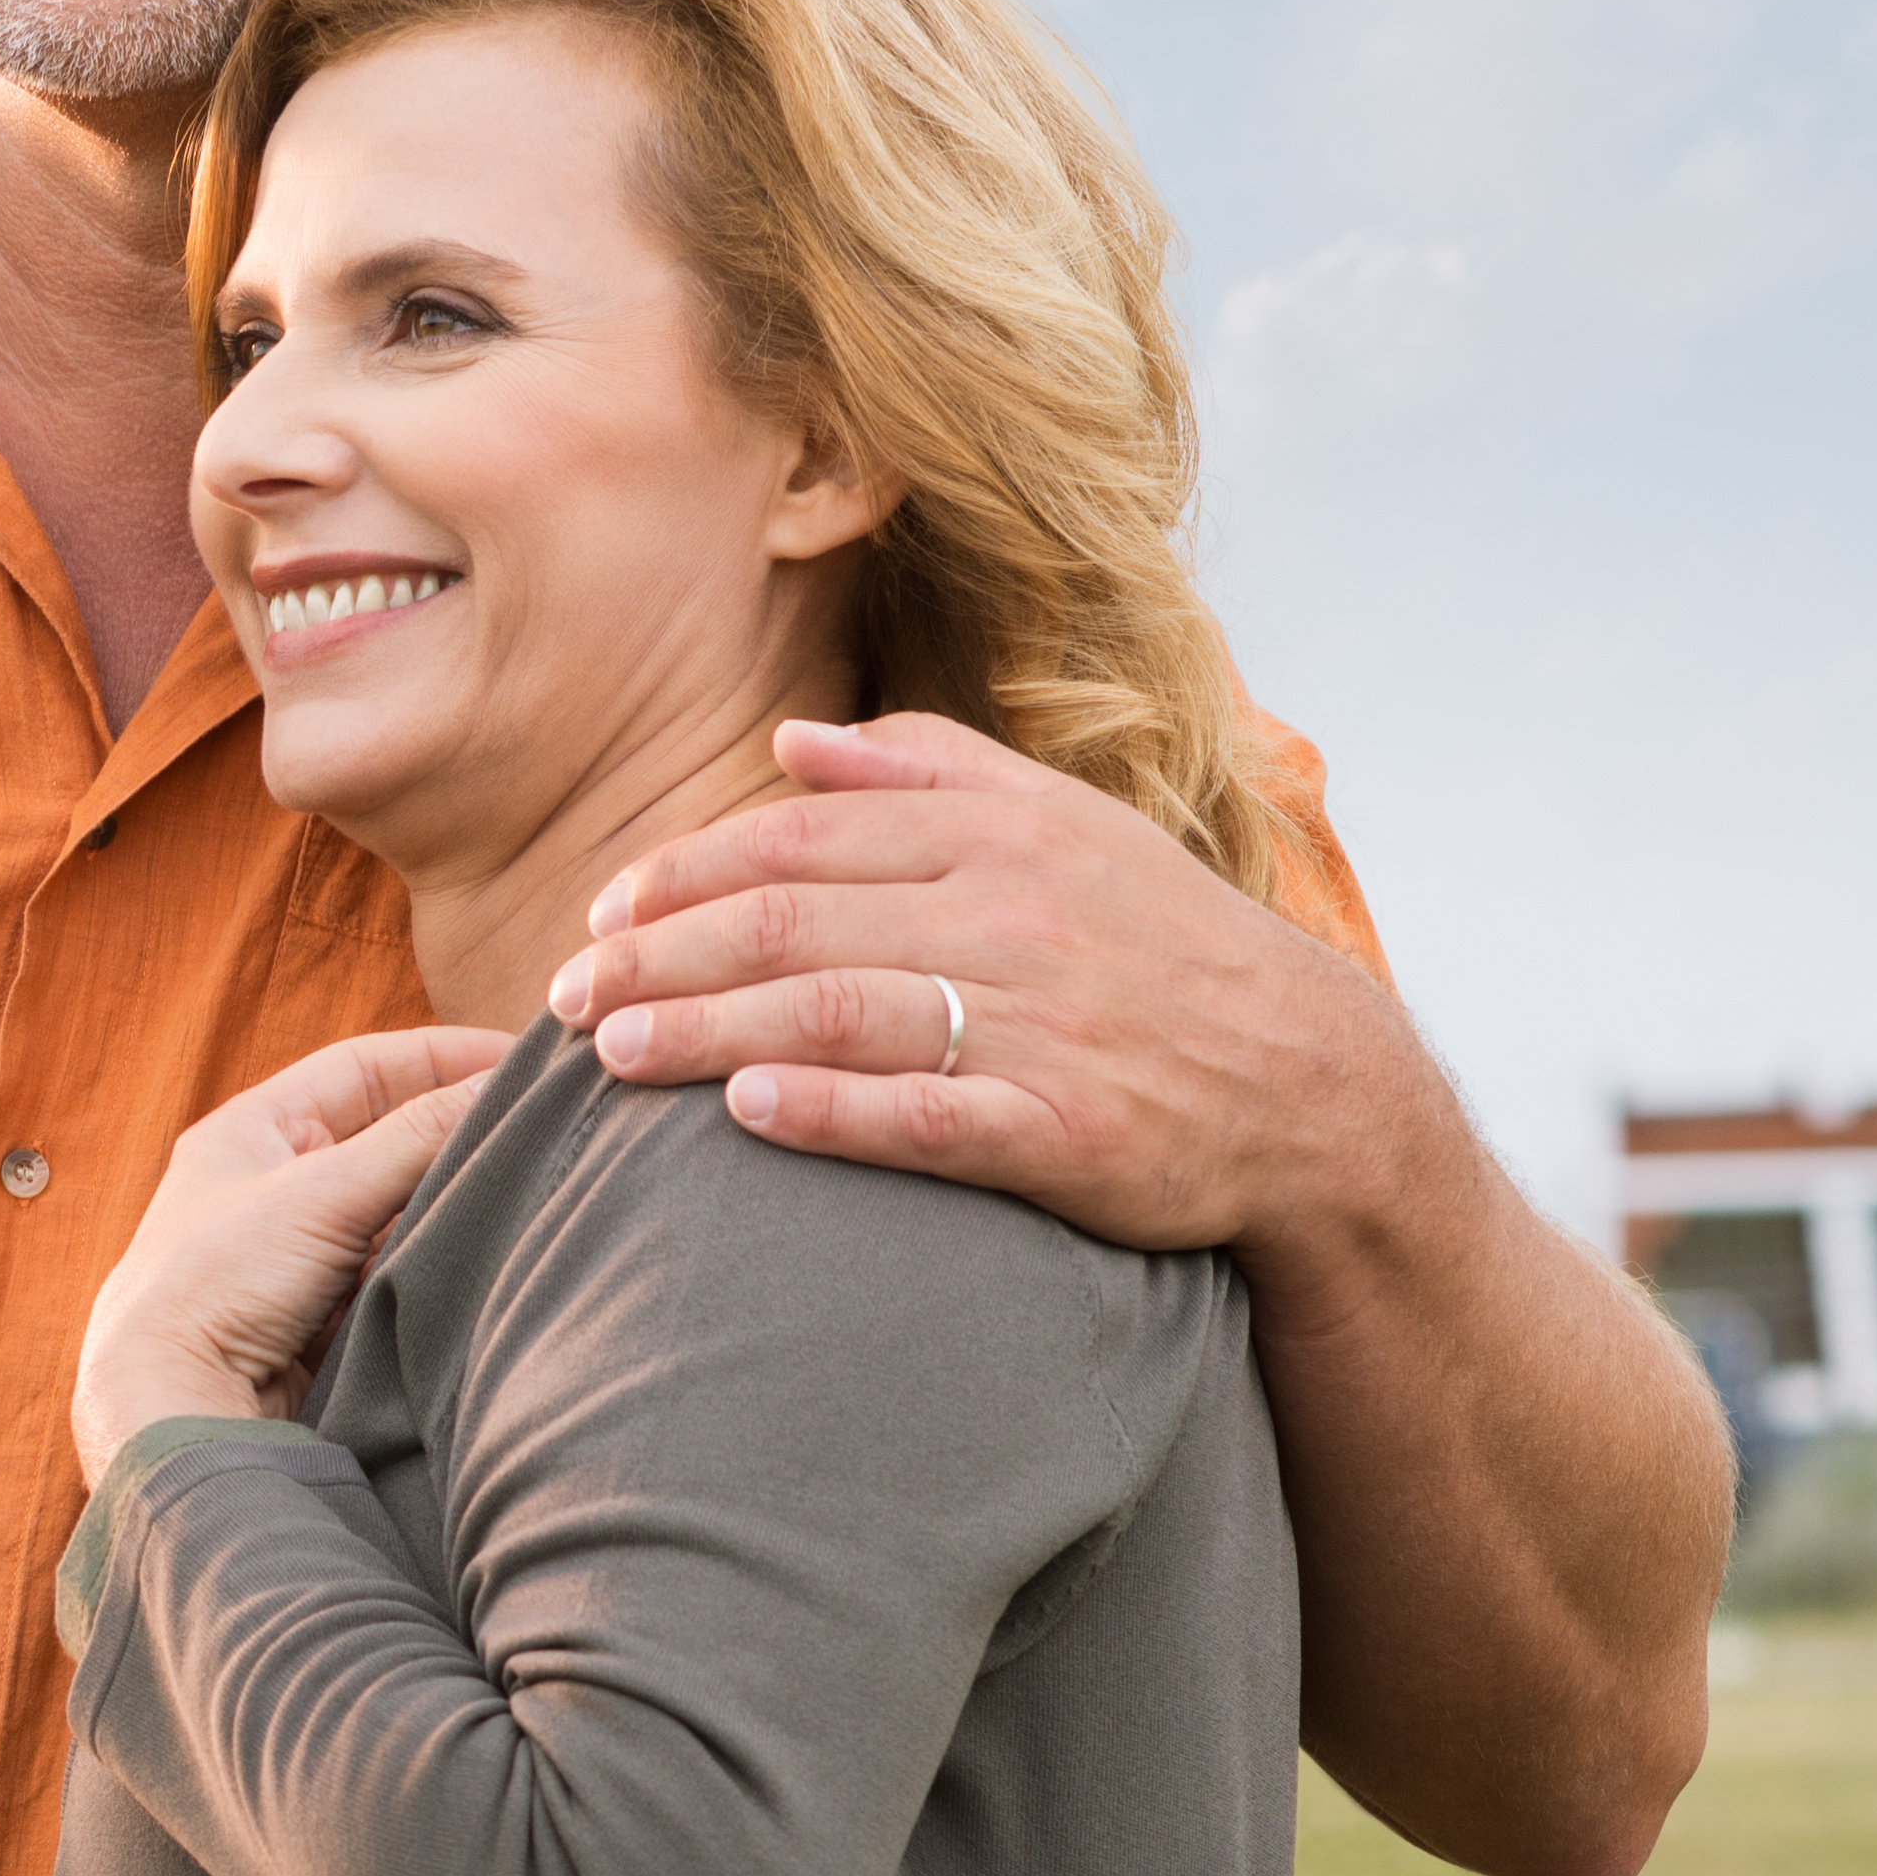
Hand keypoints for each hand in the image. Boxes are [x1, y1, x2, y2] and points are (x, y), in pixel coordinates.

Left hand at [73, 1025, 508, 1486]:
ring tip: (532, 1193)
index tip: (526, 1062)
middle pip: (391, 1139)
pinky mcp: (326, 1318)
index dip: (444, 1058)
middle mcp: (276, 1185)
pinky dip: (438, 1264)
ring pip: (401, 1210)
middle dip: (460, 1135)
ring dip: (454, 1204)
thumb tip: (506, 1084)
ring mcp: (302, 1254)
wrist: (174, 1412)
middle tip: (545, 1128)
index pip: (366, 1068)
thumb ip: (417, 1136)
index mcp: (255, 1131)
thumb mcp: (322, 1192)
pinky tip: (487, 1259)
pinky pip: (399, 1272)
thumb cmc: (215, 1284)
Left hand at [544, 712, 1423, 1262]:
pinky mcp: (1070, 1130)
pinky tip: (746, 1115)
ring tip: (609, 1054)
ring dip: (704, 1032)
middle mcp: (1010, 914)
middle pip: (790, 922)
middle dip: (657, 956)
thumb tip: (788, 745)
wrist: (1314, 1083)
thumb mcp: (1063, 825)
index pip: (797, 837)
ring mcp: (1041, 1024)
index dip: (682, 873)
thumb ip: (926, 771)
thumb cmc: (1157, 946)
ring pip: (834, 1011)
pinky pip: (929, 1117)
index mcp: (997, 833)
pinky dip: (831, 1112)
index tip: (601, 912)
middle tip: (562, 998)